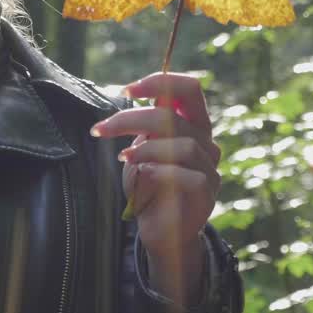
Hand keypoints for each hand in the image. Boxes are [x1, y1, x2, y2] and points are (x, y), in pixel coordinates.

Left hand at [90, 72, 220, 302]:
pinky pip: (184, 174)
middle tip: (102, 129)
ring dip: (145, 149)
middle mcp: (206, 142)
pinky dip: (157, 173)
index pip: (189, 88)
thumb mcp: (142, 150)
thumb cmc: (149, 187)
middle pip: (174, 116)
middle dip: (132, 118)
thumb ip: (145, 127)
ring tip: (126, 159)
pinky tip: (141, 179)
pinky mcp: (207, 192)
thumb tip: (132, 99)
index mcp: (193, 125)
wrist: (159, 230)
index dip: (159, 82)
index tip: (125, 91)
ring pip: (181, 144)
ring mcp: (210, 168)